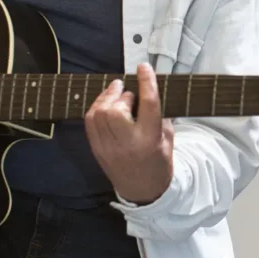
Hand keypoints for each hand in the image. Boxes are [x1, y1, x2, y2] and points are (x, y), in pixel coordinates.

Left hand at [85, 62, 173, 204]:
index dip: (146, 82)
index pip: (148, 104)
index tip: (144, 67)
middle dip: (124, 94)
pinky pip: (90, 121)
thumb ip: (160, 113)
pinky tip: (104, 103)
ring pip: (100, 113)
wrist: (143, 190)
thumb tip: (149, 88)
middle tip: (130, 93)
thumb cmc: (159, 161)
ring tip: (116, 92)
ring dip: (107, 97)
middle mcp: (128, 143)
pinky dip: (96, 107)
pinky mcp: (97, 149)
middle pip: (118, 108)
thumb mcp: (168, 137)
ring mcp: (109, 147)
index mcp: (150, 139)